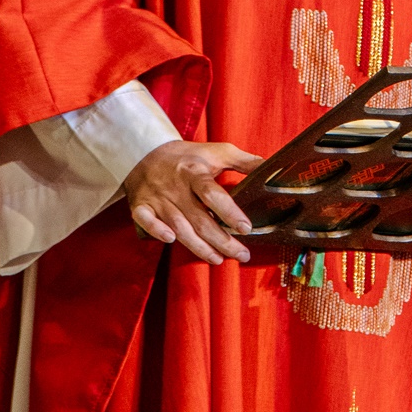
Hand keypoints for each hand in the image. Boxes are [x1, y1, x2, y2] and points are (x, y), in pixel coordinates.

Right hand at [125, 140, 262, 264]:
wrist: (145, 152)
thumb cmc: (189, 156)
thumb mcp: (218, 151)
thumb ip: (244, 162)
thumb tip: (270, 169)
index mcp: (195, 172)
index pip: (212, 194)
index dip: (229, 212)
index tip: (246, 228)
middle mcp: (176, 187)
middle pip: (200, 219)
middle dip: (222, 241)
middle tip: (242, 254)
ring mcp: (157, 198)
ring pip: (179, 227)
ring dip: (199, 246)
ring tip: (219, 259)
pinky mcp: (141, 206)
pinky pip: (146, 221)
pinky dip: (157, 231)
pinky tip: (172, 242)